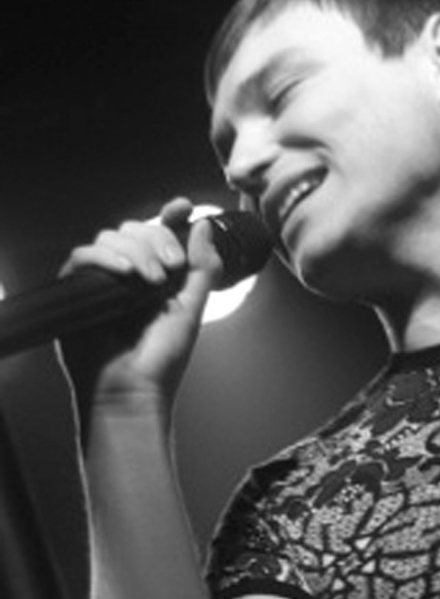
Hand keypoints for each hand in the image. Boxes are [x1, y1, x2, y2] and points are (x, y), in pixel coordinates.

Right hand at [59, 198, 224, 413]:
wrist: (132, 390)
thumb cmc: (161, 360)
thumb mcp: (191, 309)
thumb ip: (203, 268)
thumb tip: (203, 226)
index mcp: (157, 275)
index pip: (160, 233)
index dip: (171, 216)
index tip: (183, 208)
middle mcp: (130, 273)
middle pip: (136, 229)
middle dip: (157, 240)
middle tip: (172, 267)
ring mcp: (103, 280)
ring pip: (111, 237)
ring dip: (136, 251)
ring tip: (152, 282)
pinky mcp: (78, 290)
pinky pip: (83, 256)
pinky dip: (104, 257)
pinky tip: (124, 272)